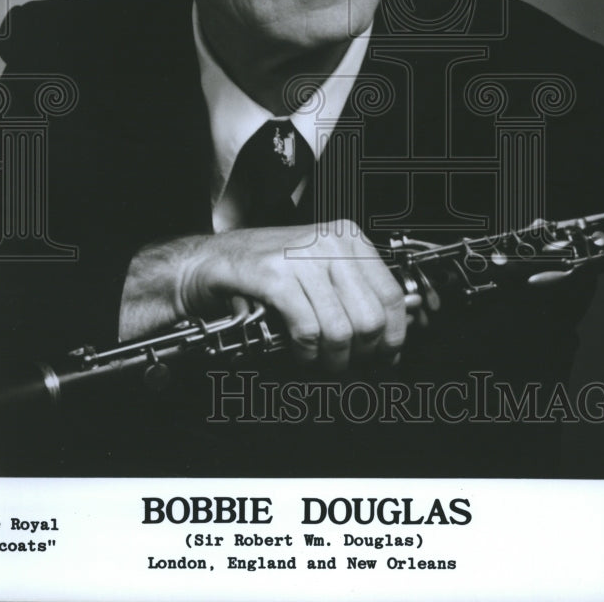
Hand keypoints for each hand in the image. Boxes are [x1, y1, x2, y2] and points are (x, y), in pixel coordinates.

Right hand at [119, 221, 409, 370]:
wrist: (209, 262)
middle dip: (362, 353)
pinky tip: (301, 353)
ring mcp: (300, 258)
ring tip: (322, 362)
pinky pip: (308, 329)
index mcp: (347, 238)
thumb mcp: (319, 270)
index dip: (394, 336)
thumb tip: (390, 338)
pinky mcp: (273, 277)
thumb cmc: (266, 269)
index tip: (386, 358)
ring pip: (341, 329)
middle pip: (370, 318)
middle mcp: (329, 242)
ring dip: (332, 359)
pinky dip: (307, 352)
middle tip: (347, 364)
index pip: (391, 295)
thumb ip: (354, 294)